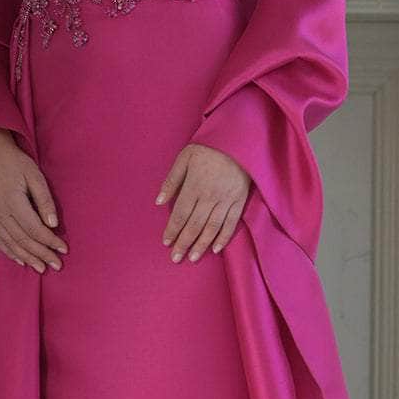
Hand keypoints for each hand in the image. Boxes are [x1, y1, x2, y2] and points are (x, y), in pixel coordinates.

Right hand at [0, 128, 67, 272]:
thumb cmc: (17, 163)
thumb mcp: (35, 176)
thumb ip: (44, 201)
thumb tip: (53, 224)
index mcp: (13, 201)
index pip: (34, 229)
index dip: (50, 241)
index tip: (64, 248)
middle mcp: (0, 213)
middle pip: (23, 240)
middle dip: (42, 255)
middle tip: (57, 265)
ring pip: (11, 244)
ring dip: (28, 258)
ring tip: (42, 269)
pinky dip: (11, 253)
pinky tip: (21, 261)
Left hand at [155, 142, 250, 261]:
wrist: (238, 139)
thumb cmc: (208, 148)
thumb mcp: (184, 158)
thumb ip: (171, 181)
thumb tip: (159, 202)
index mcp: (194, 186)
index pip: (181, 214)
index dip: (173, 230)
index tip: (166, 242)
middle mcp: (210, 196)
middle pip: (194, 225)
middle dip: (184, 243)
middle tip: (175, 258)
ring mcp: (226, 200)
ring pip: (212, 228)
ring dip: (201, 245)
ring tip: (193, 257)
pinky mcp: (239, 201)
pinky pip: (231, 223)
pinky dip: (223, 237)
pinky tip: (215, 249)